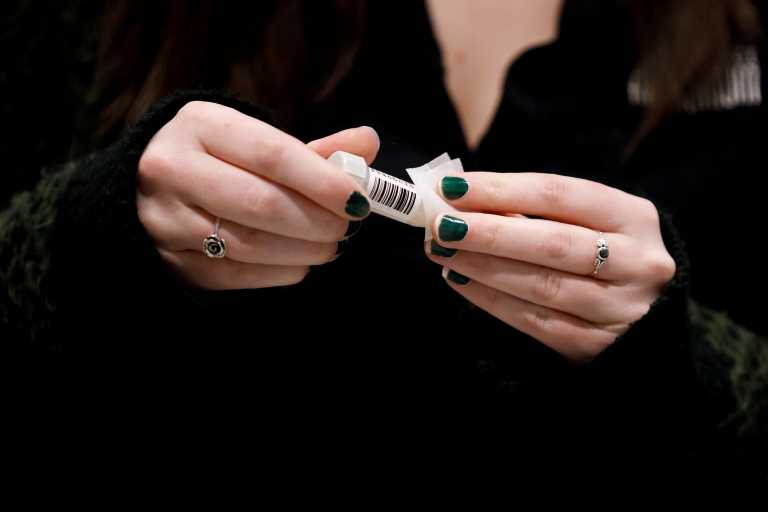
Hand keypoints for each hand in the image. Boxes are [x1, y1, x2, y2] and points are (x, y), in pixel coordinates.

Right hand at [137, 101, 377, 288]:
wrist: (146, 187)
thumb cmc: (217, 159)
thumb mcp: (255, 140)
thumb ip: (313, 149)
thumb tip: (367, 143)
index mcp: (200, 125)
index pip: (272, 155)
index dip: (322, 181)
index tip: (358, 200)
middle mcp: (173, 168)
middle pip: (261, 203)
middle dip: (317, 221)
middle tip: (346, 226)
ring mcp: (165, 219)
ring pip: (249, 244)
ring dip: (303, 250)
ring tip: (330, 246)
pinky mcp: (169, 260)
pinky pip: (235, 275)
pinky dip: (279, 273)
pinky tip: (300, 264)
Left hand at [426, 173, 675, 362]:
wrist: (653, 321)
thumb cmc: (607, 258)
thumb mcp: (591, 225)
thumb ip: (537, 214)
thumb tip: (464, 203)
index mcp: (634, 218)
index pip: (559, 195)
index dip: (501, 189)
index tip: (452, 186)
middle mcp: (637, 262)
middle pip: (550, 242)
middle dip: (488, 230)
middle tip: (440, 222)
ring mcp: (621, 308)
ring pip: (540, 284)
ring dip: (482, 265)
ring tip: (442, 249)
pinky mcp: (598, 347)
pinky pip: (535, 320)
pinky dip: (491, 299)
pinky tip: (460, 280)